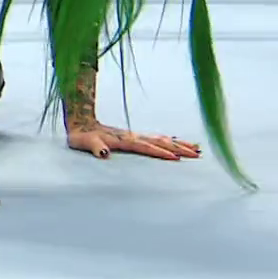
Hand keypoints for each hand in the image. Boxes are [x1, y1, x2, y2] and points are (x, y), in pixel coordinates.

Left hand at [67, 122, 201, 161]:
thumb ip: (94, 147)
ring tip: (197, 149)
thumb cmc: (81, 136)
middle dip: (179, 148)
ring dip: (180, 144)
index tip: (176, 158)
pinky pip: (157, 138)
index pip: (145, 147)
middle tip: (197, 155)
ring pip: (162, 139)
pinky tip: (180, 142)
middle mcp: (132, 136)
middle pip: (160, 142)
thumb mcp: (83, 142)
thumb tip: (103, 154)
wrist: (80, 120)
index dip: (160, 152)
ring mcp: (135, 135)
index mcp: (123, 140)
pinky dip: (171, 140)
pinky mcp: (134, 136)